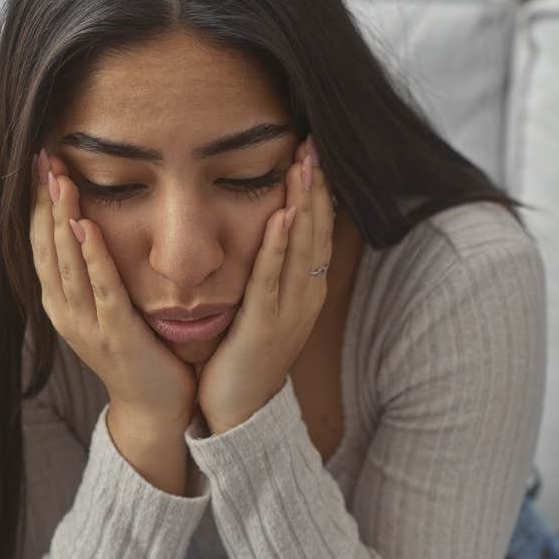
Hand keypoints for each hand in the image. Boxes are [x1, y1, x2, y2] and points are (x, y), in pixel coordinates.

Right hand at [30, 151, 196, 429]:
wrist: (156, 408)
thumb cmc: (141, 352)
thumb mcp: (110, 306)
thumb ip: (99, 272)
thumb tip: (94, 225)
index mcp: (62, 302)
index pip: (41, 243)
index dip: (37, 204)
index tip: (39, 164)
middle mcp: (66, 311)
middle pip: (46, 246)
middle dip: (43, 201)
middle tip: (42, 158)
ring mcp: (88, 325)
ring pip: (67, 262)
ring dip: (62, 219)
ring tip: (59, 179)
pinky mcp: (117, 334)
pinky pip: (102, 288)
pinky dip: (92, 257)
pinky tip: (87, 227)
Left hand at [195, 136, 332, 433]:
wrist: (240, 413)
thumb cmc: (245, 358)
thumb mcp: (264, 308)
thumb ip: (268, 273)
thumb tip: (266, 233)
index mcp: (306, 290)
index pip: (317, 230)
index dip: (318, 191)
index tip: (314, 153)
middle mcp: (305, 296)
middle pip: (316, 231)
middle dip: (316, 187)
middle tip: (315, 144)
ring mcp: (289, 311)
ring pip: (301, 248)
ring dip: (304, 204)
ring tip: (304, 166)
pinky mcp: (265, 324)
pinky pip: (273, 277)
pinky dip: (280, 245)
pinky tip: (283, 215)